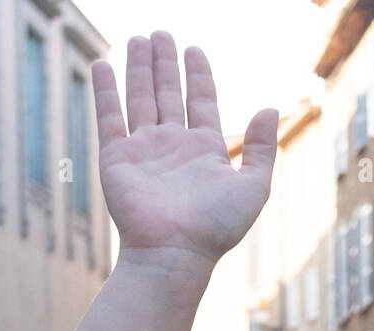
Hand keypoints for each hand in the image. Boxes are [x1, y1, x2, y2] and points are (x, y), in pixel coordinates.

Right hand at [91, 32, 277, 264]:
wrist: (174, 253)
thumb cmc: (216, 228)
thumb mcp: (253, 187)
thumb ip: (262, 148)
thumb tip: (270, 108)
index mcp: (205, 151)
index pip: (200, 101)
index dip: (197, 75)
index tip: (193, 50)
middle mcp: (173, 146)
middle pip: (168, 93)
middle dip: (164, 64)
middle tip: (160, 33)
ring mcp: (144, 150)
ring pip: (140, 98)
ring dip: (138, 69)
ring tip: (138, 38)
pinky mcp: (117, 158)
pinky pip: (109, 117)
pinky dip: (105, 91)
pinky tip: (103, 66)